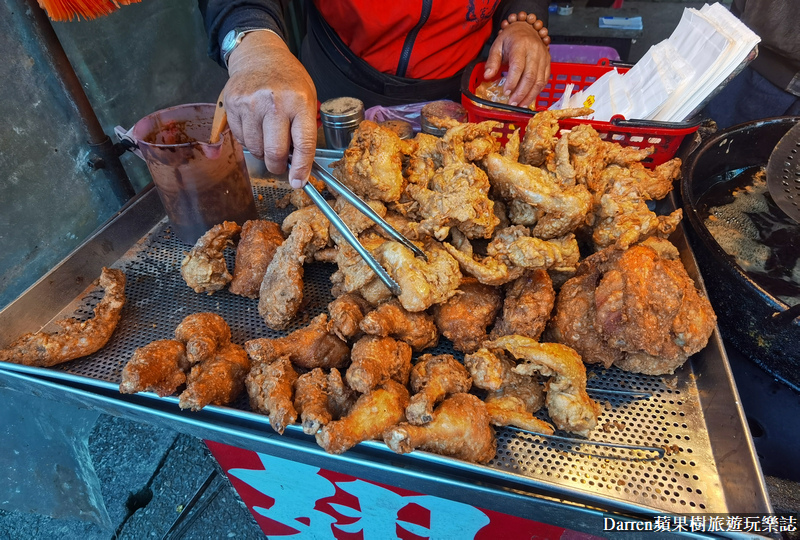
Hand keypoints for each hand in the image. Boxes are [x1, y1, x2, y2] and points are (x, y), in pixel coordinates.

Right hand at [225, 31, 317, 188]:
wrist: (260, 56)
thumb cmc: (288, 81)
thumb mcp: (307, 99)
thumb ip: (304, 131)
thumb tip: (298, 167)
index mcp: (299, 102)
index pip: (303, 144)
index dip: (301, 169)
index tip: (299, 182)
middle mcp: (274, 103)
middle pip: (274, 152)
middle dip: (278, 166)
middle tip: (280, 165)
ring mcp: (251, 104)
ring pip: (255, 149)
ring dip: (262, 153)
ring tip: (268, 137)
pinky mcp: (233, 105)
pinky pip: (241, 139)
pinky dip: (249, 141)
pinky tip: (255, 126)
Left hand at [484, 14, 550, 107]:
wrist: (527, 28)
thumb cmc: (510, 38)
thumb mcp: (497, 45)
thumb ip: (492, 61)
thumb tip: (487, 76)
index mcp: (520, 45)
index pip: (518, 66)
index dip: (512, 82)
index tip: (505, 92)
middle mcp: (535, 51)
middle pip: (530, 76)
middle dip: (521, 93)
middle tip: (512, 103)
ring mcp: (544, 57)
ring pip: (539, 80)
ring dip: (530, 95)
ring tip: (520, 105)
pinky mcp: (548, 62)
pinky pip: (544, 79)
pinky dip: (537, 91)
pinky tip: (529, 98)